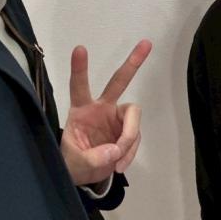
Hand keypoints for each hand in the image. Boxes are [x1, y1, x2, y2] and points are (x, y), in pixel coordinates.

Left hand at [61, 39, 151, 186]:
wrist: (86, 176)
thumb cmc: (73, 162)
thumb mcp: (75, 164)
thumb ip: (92, 158)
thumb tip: (114, 151)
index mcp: (81, 110)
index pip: (79, 86)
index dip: (79, 69)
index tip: (79, 48)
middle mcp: (101, 108)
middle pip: (118, 82)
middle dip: (133, 63)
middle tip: (147, 43)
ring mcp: (116, 118)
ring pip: (133, 115)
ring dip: (129, 138)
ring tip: (117, 161)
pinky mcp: (127, 130)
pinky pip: (135, 138)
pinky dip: (130, 153)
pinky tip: (120, 165)